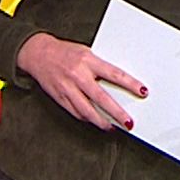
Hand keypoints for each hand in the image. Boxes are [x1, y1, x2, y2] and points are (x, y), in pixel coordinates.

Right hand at [15, 32, 146, 131]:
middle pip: (102, 98)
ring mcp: (67, 88)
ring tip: (112, 127)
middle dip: (117, 112)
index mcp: (88, 60)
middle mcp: (78, 75)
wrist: (38, 54)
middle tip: (129, 122)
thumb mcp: (86, 53)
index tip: (142, 91)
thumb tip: (118, 83)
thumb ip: (99, 67)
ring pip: (88, 111)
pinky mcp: (60, 98)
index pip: (114, 74)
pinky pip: (76, 112)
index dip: (130, 84)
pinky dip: (87, 118)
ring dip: (102, 121)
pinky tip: (96, 121)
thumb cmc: (64, 52)